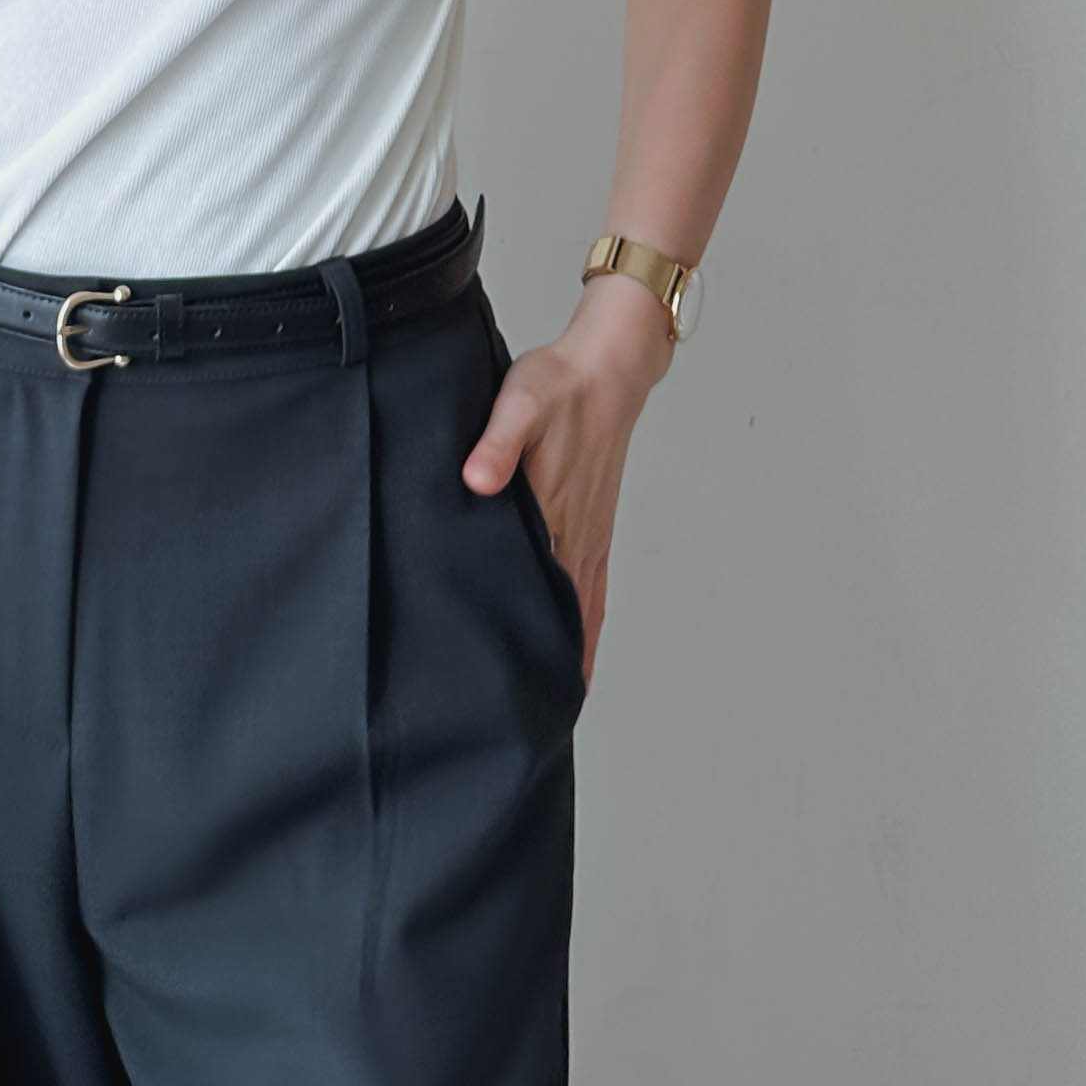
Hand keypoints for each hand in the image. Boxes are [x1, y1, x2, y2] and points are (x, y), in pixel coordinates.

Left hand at [460, 273, 673, 697]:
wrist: (608, 366)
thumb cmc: (559, 382)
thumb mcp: (518, 400)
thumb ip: (496, 442)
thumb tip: (477, 481)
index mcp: (552, 510)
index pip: (535, 591)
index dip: (522, 638)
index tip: (509, 686)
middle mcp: (574, 533)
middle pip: (561, 615)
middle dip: (546, 665)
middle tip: (527, 720)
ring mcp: (588, 533)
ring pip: (581, 610)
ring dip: (572, 654)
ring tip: (555, 707)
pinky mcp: (594, 525)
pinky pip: (593, 590)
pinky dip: (587, 628)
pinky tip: (578, 653)